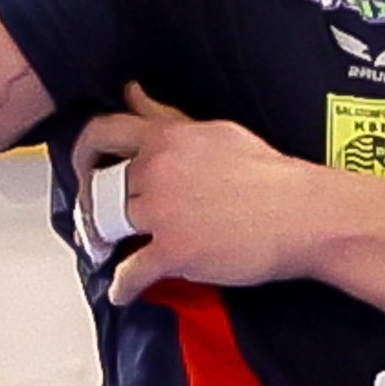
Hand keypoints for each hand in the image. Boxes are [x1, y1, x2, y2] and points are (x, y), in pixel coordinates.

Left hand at [75, 93, 359, 302]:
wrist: (302, 214)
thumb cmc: (269, 175)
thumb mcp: (215, 132)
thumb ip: (167, 117)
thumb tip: (133, 93)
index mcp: (166, 138)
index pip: (103, 131)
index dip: (83, 152)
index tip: (82, 168)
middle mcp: (157, 169)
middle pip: (99, 185)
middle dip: (89, 205)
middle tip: (92, 219)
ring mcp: (162, 211)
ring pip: (108, 225)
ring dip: (102, 242)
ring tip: (105, 251)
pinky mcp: (174, 250)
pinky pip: (130, 271)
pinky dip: (122, 286)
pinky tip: (123, 292)